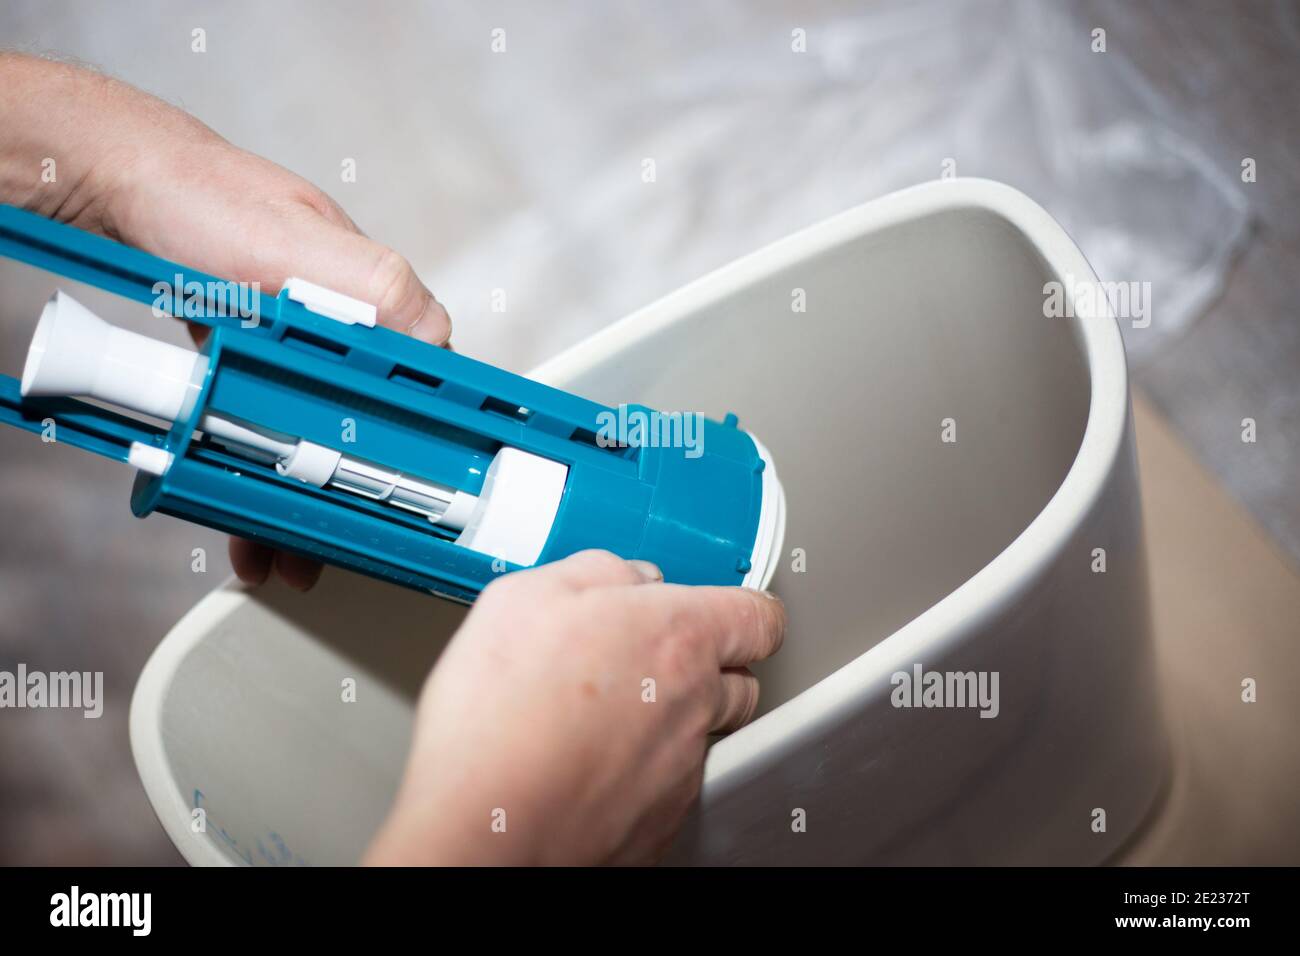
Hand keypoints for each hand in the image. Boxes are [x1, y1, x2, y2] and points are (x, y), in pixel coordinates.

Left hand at [0, 53, 450, 588]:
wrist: (119, 184)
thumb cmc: (202, 200)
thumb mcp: (293, 237)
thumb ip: (372, 282)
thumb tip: (431, 335)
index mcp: (374, 298)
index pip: (422, 383)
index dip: (417, 444)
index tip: (402, 497)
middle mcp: (347, 323)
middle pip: (367, 422)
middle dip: (349, 492)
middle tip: (327, 541)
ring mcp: (300, 341)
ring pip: (315, 430)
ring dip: (299, 492)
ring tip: (280, 546)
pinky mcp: (257, 351)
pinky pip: (267, 418)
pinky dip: (257, 463)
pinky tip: (241, 499)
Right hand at [364, 550, 786, 865]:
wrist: (483, 826)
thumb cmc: (499, 719)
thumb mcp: (526, 598)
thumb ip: (594, 573)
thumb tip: (622, 576)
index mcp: (677, 636)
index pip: (759, 617)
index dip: (743, 611)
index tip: (722, 611)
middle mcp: (695, 704)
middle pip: (740, 680)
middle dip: (706, 667)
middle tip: (644, 661)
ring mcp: (683, 770)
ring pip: (702, 735)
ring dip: (672, 721)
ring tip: (606, 716)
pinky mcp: (661, 824)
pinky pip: (670, 788)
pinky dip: (642, 775)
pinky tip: (588, 766)